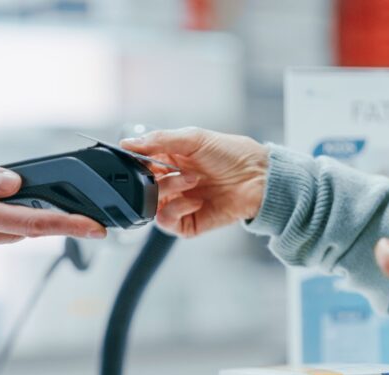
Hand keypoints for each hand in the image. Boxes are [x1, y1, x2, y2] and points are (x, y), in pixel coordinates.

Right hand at [120, 127, 268, 237]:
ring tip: (191, 181)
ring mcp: (179, 203)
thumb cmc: (233, 154)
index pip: (139, 164)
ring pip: (151, 205)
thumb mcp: (194, 137)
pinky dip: (177, 210)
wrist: (259, 178)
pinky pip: (167, 222)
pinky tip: (195, 200)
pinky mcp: (188, 223)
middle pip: (142, 186)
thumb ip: (159, 140)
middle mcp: (171, 182)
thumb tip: (128, 143)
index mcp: (169, 160)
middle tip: (169, 170)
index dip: (135, 163)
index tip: (135, 159)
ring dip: (168, 191)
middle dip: (152, 178)